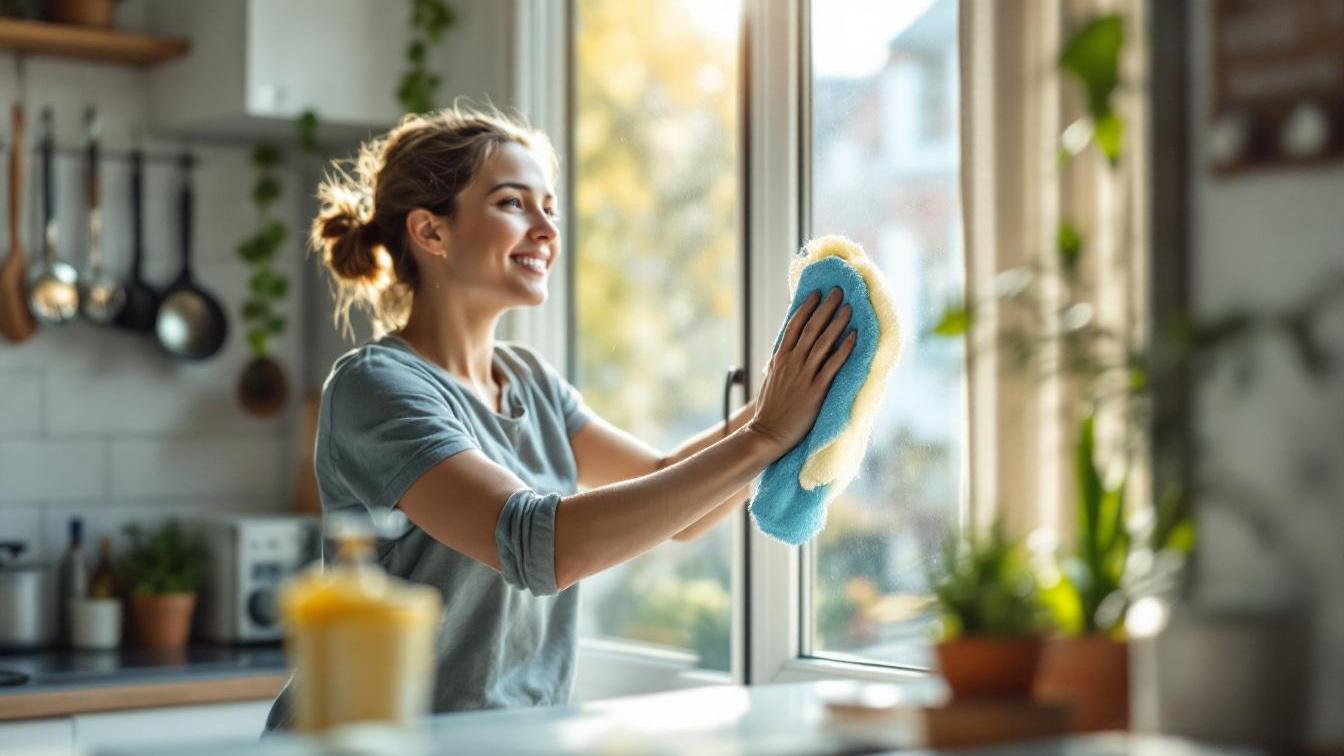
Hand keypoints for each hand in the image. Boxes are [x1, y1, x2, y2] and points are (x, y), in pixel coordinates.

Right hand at [747, 287, 855, 454]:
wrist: (767, 433)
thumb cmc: (770, 408)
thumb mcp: (770, 379)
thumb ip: (777, 363)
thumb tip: (783, 350)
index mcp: (779, 358)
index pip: (794, 326)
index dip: (806, 307)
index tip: (816, 293)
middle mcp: (792, 363)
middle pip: (811, 328)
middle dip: (825, 307)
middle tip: (838, 291)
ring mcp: (804, 376)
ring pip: (822, 342)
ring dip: (837, 322)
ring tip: (849, 307)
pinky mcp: (816, 390)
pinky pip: (832, 365)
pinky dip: (843, 349)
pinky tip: (853, 336)